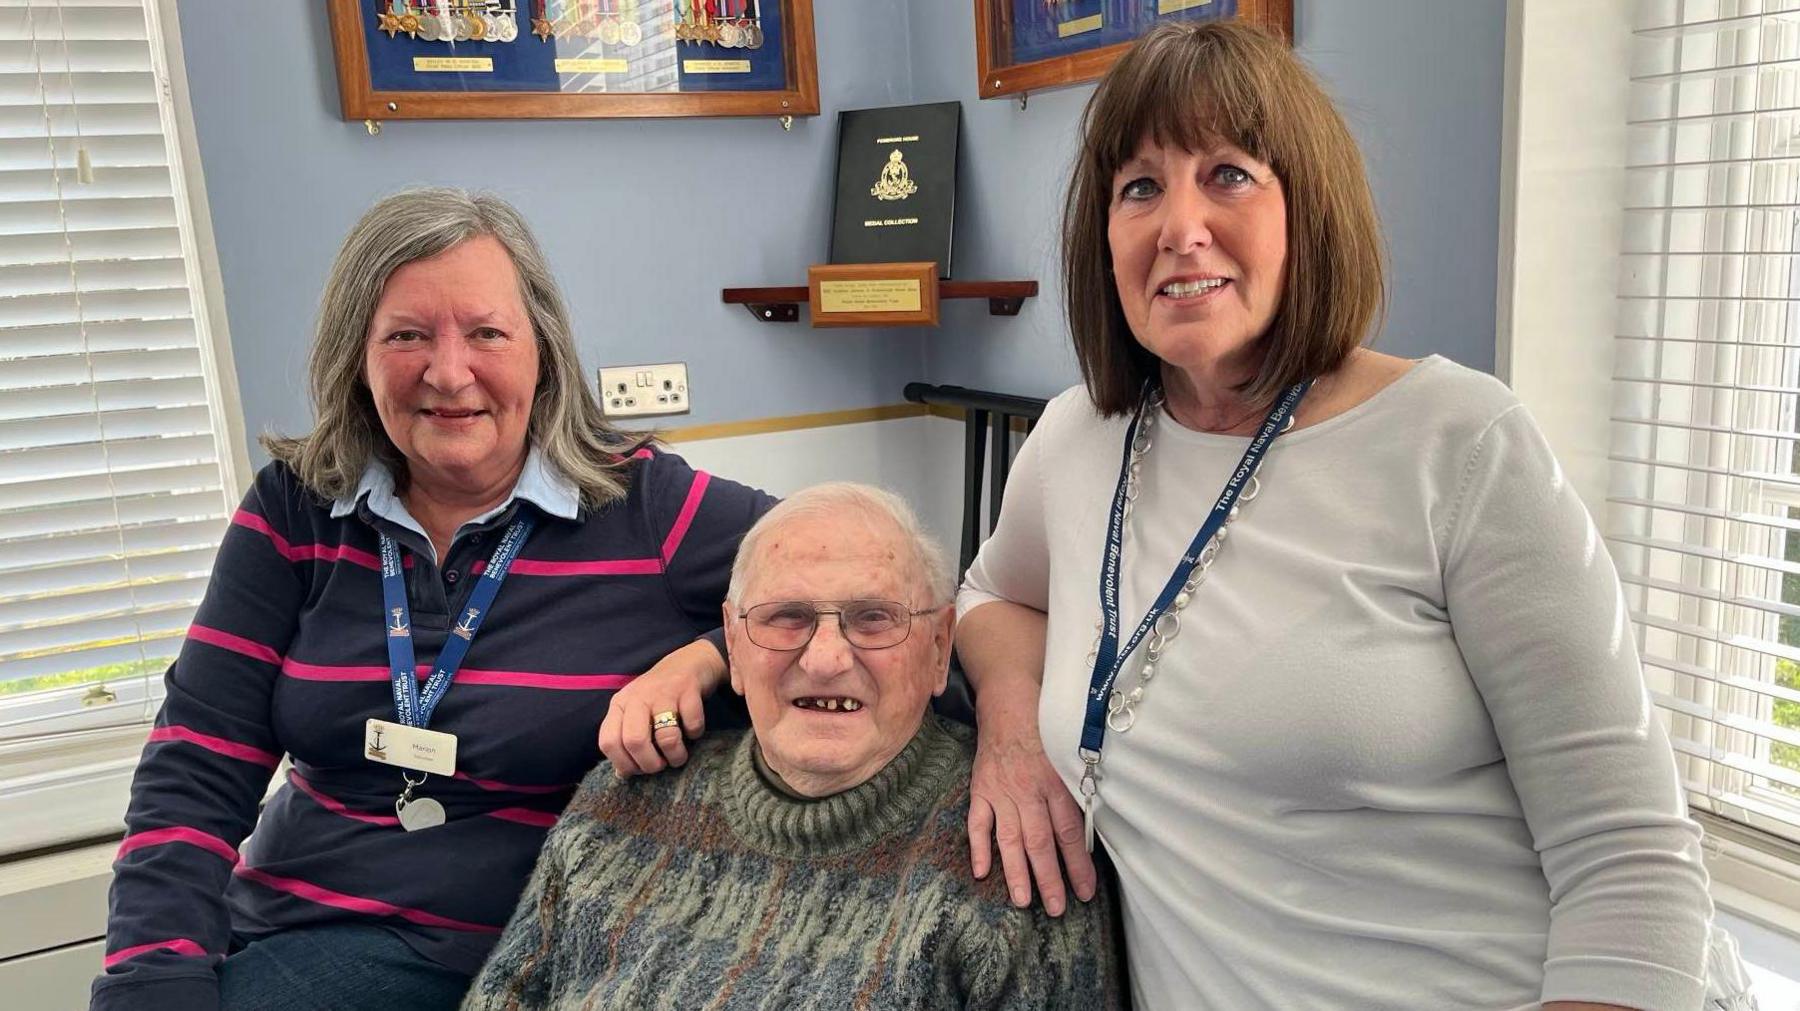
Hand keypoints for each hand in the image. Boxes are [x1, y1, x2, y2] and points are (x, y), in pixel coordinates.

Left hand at [598, 639, 723, 775]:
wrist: (688, 662)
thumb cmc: (658, 696)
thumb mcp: (635, 713)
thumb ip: (625, 739)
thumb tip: (622, 774)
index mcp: (620, 705)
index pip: (608, 742)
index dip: (623, 764)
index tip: (638, 770)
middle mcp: (638, 697)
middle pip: (635, 741)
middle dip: (650, 764)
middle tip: (660, 767)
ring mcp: (663, 692)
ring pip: (666, 736)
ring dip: (676, 756)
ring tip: (679, 756)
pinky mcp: (689, 690)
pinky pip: (692, 724)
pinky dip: (695, 734)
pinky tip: (693, 731)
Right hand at [967, 721, 1096, 916]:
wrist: (1009, 702)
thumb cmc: (1046, 730)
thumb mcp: (1069, 756)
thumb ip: (1075, 791)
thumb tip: (1090, 830)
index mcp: (1055, 784)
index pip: (1069, 832)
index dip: (1078, 864)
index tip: (1085, 892)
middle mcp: (1028, 791)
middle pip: (1040, 841)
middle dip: (1049, 878)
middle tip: (1056, 908)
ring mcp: (1001, 791)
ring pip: (1010, 838)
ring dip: (1016, 871)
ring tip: (1023, 901)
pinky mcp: (981, 789)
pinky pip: (977, 822)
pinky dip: (978, 846)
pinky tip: (981, 871)